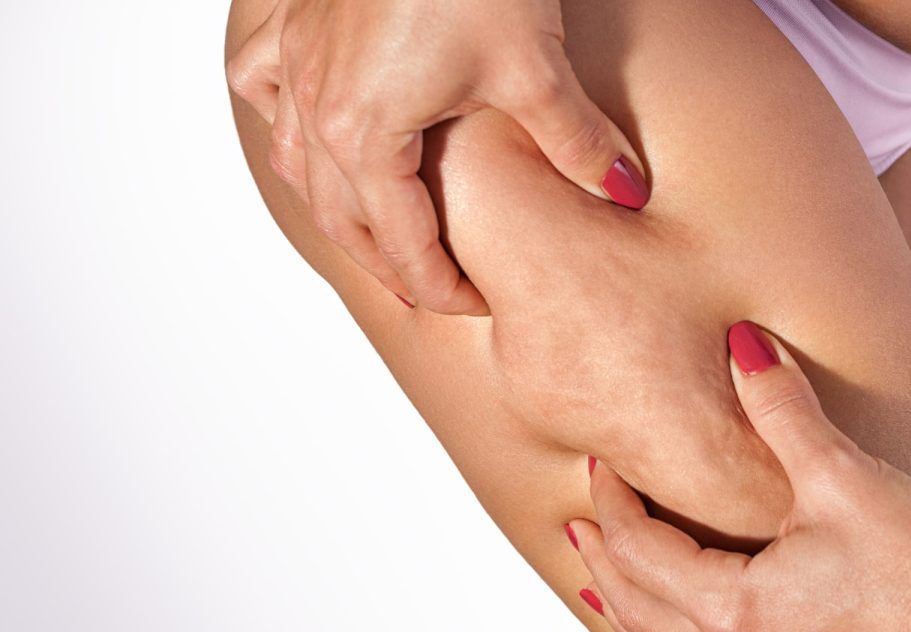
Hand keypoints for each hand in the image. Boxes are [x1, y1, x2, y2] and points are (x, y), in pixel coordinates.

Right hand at [226, 0, 649, 312]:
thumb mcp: (535, 68)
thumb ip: (578, 142)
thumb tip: (626, 192)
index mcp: (366, 135)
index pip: (399, 242)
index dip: (437, 284)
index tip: (472, 302)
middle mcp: (316, 110)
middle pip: (343, 221)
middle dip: (389, 264)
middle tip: (432, 287)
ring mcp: (297, 66)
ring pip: (299, 168)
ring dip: (338, 211)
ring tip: (376, 234)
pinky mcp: (294, 25)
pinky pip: (261, 87)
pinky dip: (284, 121)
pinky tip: (309, 130)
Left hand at [567, 321, 910, 631]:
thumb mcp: (842, 477)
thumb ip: (781, 410)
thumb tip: (742, 344)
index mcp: (733, 608)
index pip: (637, 549)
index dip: (611, 501)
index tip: (600, 462)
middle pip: (632, 603)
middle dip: (599, 553)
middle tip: (578, 514)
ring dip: (619, 605)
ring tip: (594, 576)